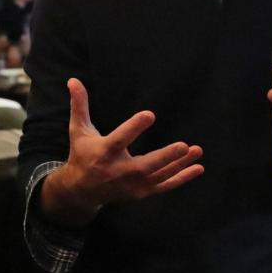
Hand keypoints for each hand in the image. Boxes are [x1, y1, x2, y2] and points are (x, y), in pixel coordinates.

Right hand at [43, 78, 203, 225]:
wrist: (81, 191)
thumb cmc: (82, 154)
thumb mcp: (78, 130)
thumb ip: (79, 105)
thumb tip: (73, 80)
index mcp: (104, 153)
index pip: (120, 139)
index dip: (134, 128)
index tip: (150, 114)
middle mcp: (119, 171)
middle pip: (145, 165)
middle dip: (165, 156)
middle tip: (183, 145)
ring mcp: (132, 184)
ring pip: (159, 175)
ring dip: (179, 164)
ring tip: (197, 150)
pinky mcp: (141, 192)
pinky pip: (164, 185)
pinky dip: (181, 178)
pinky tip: (198, 168)